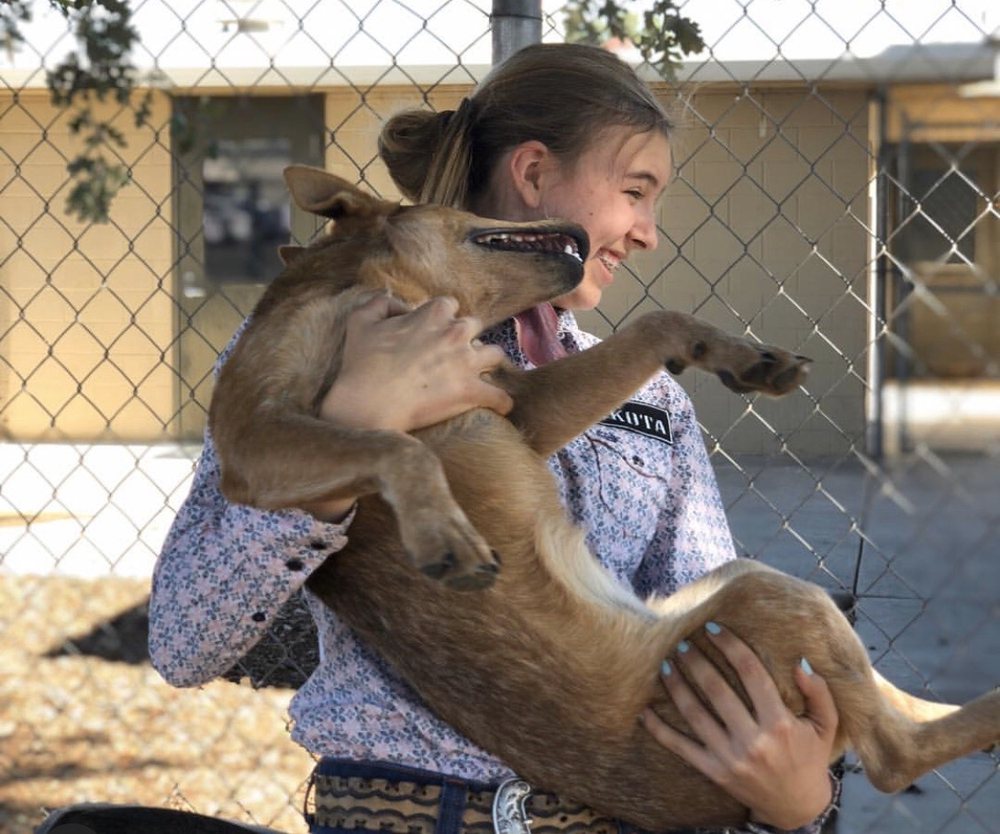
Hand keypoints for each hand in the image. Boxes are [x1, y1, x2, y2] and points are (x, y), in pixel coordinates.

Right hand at [321, 292, 512, 431]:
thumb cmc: (362, 364)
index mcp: (433, 313)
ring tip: (478, 373)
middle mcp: (456, 333)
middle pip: (475, 327)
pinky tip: (499, 406)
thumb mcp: (360, 321)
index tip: (433, 332)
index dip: (442, 318)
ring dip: (487, 363)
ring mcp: (467, 363)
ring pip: (495, 355)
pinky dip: (501, 402)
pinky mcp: (471, 392)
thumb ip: (381, 303)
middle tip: (453, 354)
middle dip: (466, 338)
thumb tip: (399, 305)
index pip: (450, 305)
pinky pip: (500, 397)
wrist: (369, 403)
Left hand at [641, 624, 837, 830]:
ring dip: (677, 686)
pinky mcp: (714, 772)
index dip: (731, 647)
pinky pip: (681, 748)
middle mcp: (754, 740)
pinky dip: (660, 729)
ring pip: (696, 714)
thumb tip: (801, 661)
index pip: (751, 674)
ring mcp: (730, 757)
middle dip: (696, 662)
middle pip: (717, 690)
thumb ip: (818, 693)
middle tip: (682, 642)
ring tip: (666, 664)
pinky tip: (645, 710)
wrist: (797, 808)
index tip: (713, 628)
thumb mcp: (825, 726)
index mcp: (780, 724)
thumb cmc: (810, 758)